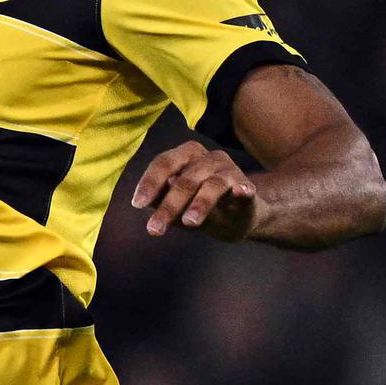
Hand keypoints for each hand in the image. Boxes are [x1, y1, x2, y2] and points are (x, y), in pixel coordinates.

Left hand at [129, 138, 258, 241]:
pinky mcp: (248, 189)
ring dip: (200, 204)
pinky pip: (245, 189)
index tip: (138, 204)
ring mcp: (230, 171)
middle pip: (186, 178)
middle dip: (169, 205)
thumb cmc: (196, 204)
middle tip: (155, 229)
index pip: (164, 163)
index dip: (150, 183)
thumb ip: (159, 197)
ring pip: (213, 185)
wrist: (236, 217)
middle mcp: (209, 158)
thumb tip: (148, 198)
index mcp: (186, 155)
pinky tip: (241, 192)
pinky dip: (243, 190)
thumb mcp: (173, 201)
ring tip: (189, 223)